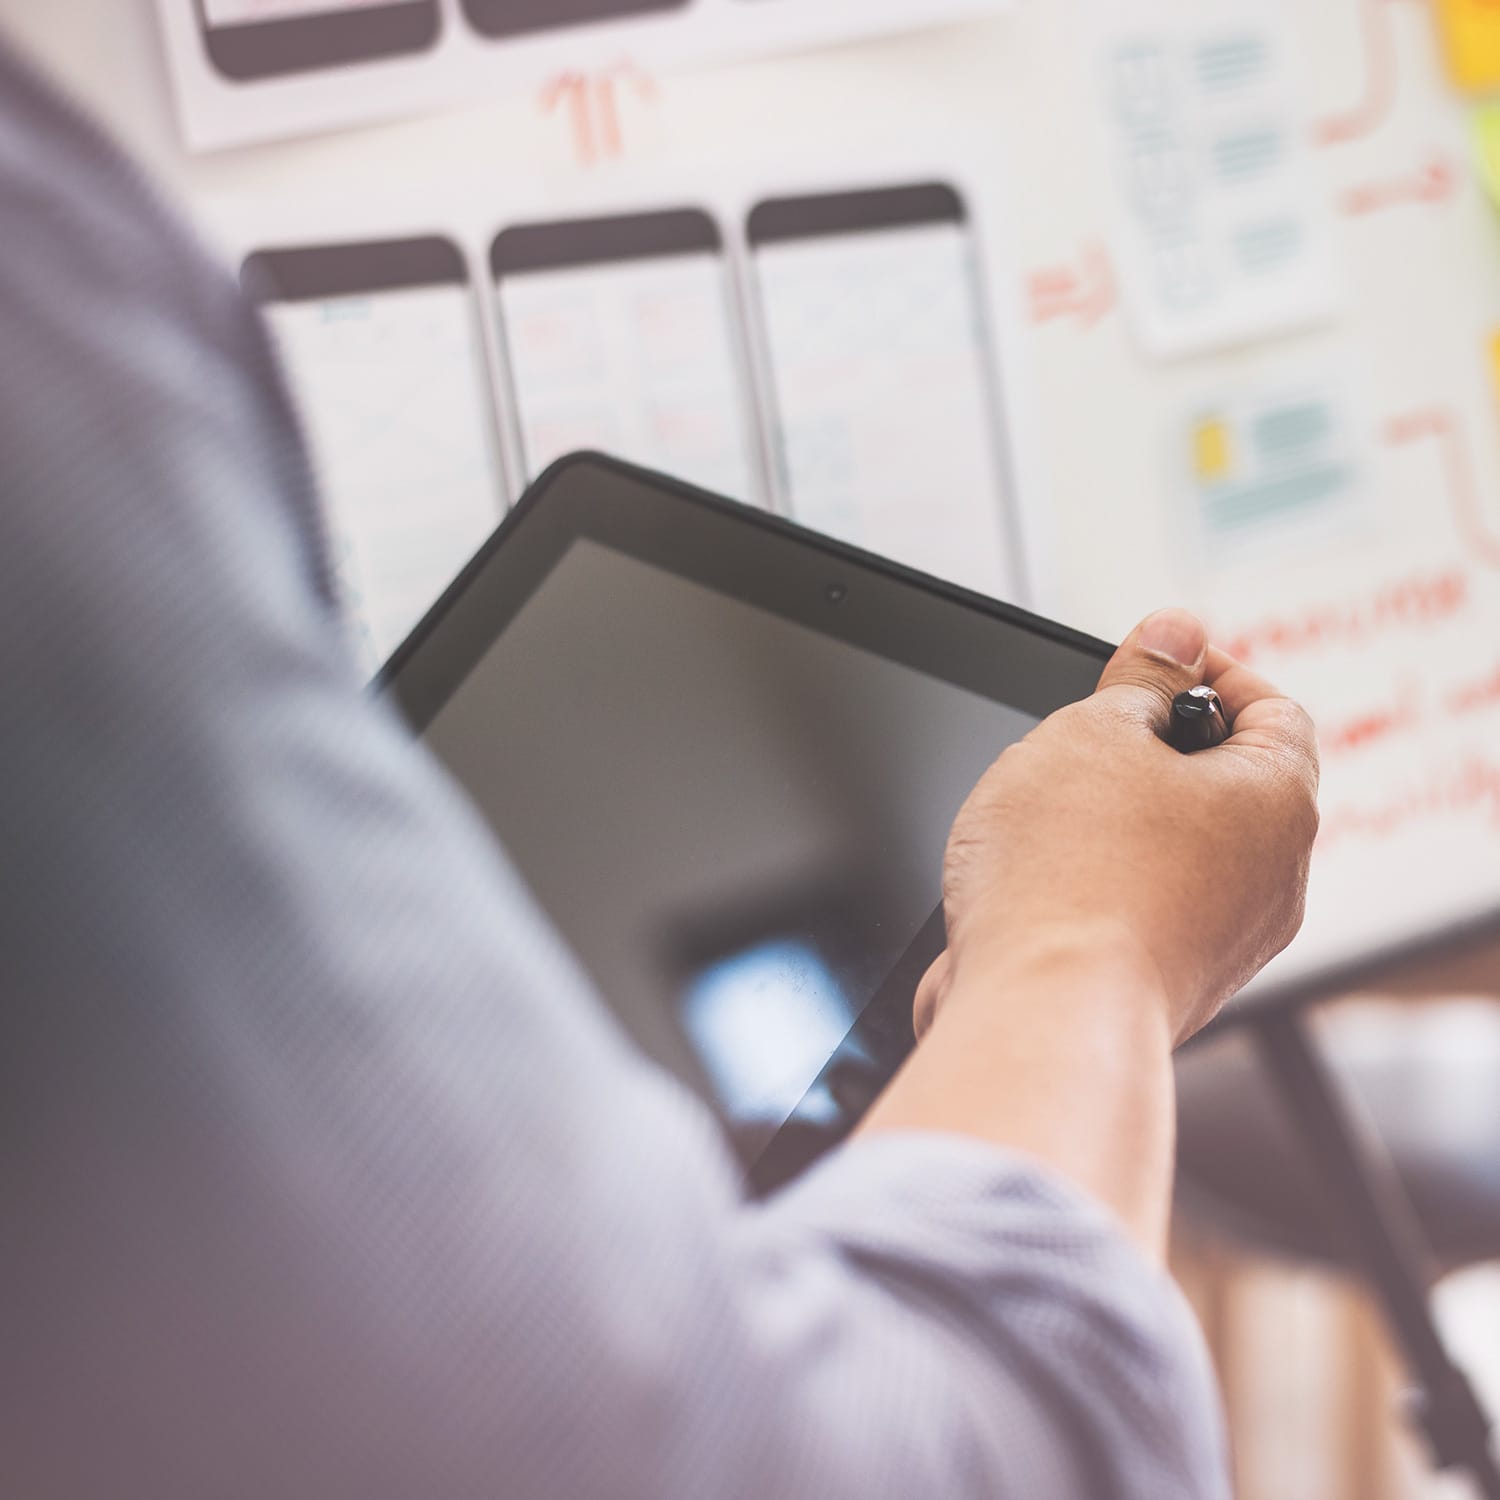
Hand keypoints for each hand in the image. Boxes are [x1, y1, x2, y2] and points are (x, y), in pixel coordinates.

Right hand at [916, 609, 1319, 1048]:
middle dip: (1146, 750)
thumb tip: (1175, 632)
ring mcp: (1221, 943)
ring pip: (1173, 849)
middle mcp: (1269, 880)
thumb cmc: (1067, 874)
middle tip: (1080, 736)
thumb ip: (1137, 677)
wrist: (1037, 1016)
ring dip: (1112, 819)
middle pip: (1222, 783)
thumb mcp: (1093, 732)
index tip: (1146, 664)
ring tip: (1042, 814)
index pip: (1273, 710)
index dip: (1208, 673)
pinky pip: (1139, 908)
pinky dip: (1095, 883)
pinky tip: (1033, 880)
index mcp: (1276, 803)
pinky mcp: (1165, 987)